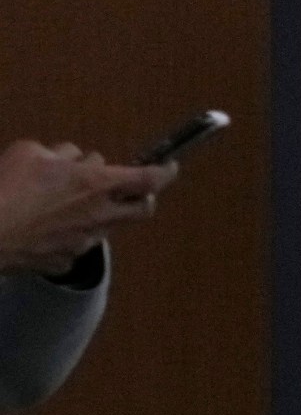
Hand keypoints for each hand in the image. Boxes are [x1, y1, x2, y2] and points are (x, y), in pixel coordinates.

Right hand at [0, 141, 176, 277]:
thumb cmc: (7, 189)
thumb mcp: (31, 153)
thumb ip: (60, 154)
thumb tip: (71, 159)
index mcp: (97, 184)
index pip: (148, 178)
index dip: (165, 172)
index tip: (170, 167)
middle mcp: (99, 215)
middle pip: (142, 209)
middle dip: (141, 198)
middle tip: (127, 190)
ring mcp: (84, 242)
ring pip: (107, 226)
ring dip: (100, 214)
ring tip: (71, 205)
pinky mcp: (64, 261)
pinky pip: (76, 244)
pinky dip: (69, 234)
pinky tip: (48, 229)